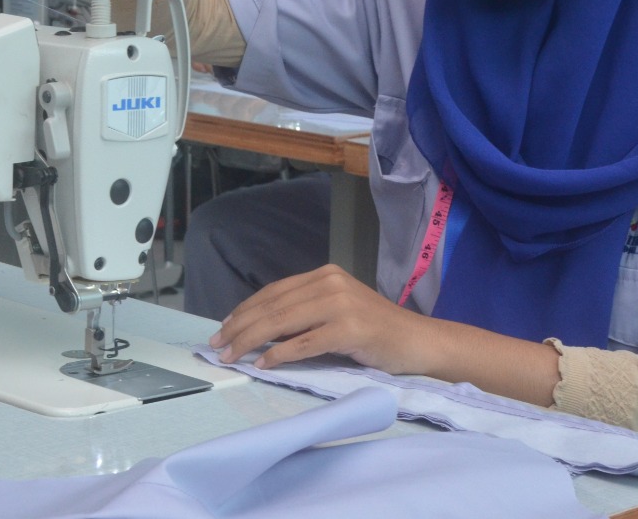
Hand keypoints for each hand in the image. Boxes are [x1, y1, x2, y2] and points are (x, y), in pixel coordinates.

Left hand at [209, 264, 431, 373]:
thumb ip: (306, 312)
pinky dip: (279, 354)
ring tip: (232, 356)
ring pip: (282, 322)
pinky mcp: (350, 329)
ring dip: (251, 341)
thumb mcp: (338, 311)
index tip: (224, 327)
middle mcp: (330, 283)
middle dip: (240, 326)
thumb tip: (261, 328)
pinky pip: (304, 343)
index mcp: (325, 274)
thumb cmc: (377, 332)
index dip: (245, 309)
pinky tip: (262, 363)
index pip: (274, 291)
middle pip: (273, 305)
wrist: (419, 342)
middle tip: (218, 345)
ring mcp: (341, 304)